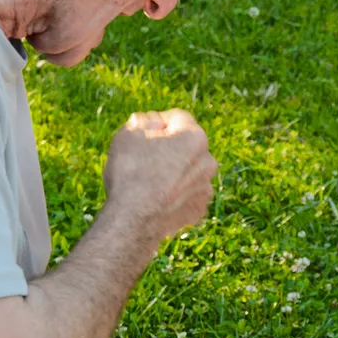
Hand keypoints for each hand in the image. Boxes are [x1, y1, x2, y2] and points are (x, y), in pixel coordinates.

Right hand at [102, 109, 217, 242]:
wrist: (133, 219)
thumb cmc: (130, 171)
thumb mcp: (130, 134)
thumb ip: (144, 121)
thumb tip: (153, 122)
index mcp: (194, 137)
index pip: (177, 118)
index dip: (157, 122)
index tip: (143, 132)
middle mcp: (208, 161)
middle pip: (186, 146)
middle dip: (169, 148)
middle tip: (144, 158)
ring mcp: (205, 188)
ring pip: (188, 172)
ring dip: (174, 173)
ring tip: (149, 181)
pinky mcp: (198, 211)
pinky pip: (186, 196)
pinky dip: (175, 196)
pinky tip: (156, 200)